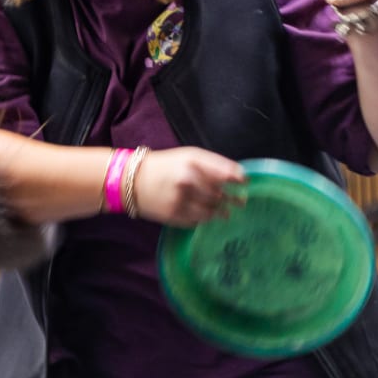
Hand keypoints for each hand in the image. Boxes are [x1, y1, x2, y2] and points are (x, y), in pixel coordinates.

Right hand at [127, 147, 246, 226]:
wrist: (131, 181)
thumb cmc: (164, 165)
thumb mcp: (187, 156)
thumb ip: (211, 165)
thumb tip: (237, 177)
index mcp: (193, 162)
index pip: (226, 172)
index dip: (239, 179)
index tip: (246, 183)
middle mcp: (188, 181)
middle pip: (221, 195)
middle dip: (233, 199)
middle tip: (239, 202)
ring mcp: (181, 200)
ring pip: (211, 212)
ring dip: (220, 212)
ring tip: (225, 213)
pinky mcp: (174, 216)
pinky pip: (197, 221)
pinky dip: (204, 219)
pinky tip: (205, 216)